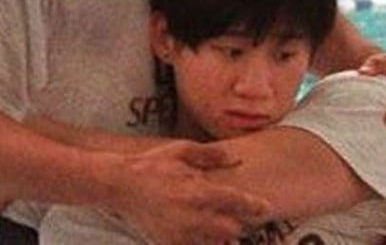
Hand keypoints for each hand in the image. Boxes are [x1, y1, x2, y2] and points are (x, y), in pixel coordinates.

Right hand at [105, 140, 271, 244]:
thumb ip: (211, 156)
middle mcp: (192, 217)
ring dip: (224, 237)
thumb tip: (237, 160)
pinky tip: (201, 231)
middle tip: (239, 216)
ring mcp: (181, 235)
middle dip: (239, 224)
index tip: (265, 207)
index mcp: (198, 191)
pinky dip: (204, 242)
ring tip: (220, 224)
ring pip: (217, 244)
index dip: (255, 206)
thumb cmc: (153, 165)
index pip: (236, 203)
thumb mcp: (181, 151)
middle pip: (233, 230)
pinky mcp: (170, 244)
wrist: (120, 186)